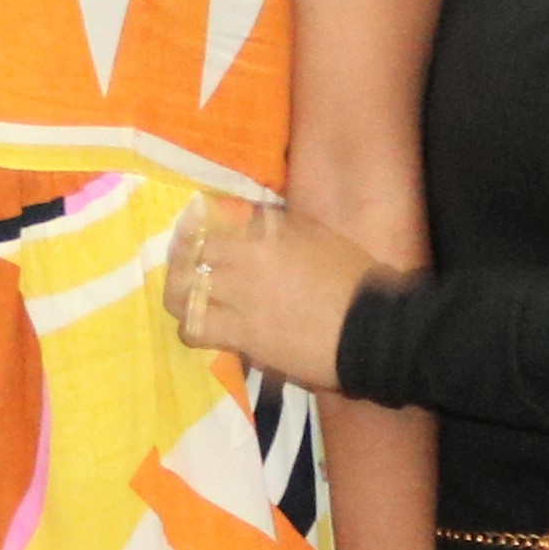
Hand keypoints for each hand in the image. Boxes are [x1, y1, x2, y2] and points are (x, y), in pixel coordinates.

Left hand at [162, 194, 377, 395]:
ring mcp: (242, 294)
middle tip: (180, 267)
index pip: (215, 217)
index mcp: (271, 229)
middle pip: (193, 249)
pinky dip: (190, 327)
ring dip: (176, 292)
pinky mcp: (241, 332)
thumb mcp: (322, 238)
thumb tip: (252, 224)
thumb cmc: (357, 282)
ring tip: (179, 298)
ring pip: (183, 288)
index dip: (194, 226)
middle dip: (181, 257)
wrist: (371, 330)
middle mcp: (249, 255)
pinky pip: (196, 327)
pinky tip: (196, 328)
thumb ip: (282, 229)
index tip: (188, 231)